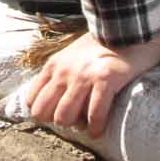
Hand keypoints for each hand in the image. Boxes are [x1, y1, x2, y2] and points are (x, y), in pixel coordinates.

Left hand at [20, 34, 159, 133]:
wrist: (127, 30)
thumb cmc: (100, 47)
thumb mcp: (70, 56)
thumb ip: (59, 73)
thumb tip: (52, 100)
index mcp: (53, 66)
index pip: (32, 100)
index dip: (44, 113)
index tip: (57, 115)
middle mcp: (63, 72)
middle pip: (43, 112)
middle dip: (56, 122)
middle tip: (72, 122)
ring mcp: (83, 76)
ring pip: (64, 117)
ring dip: (75, 127)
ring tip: (85, 126)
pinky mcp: (105, 81)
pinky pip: (94, 115)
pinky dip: (95, 128)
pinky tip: (98, 130)